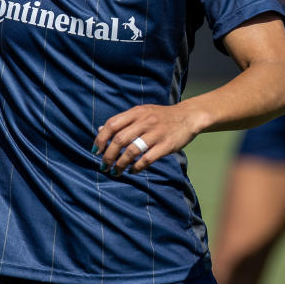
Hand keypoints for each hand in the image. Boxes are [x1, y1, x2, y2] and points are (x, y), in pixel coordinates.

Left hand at [91, 102, 205, 175]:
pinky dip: (136, 167)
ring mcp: (156, 133)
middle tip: (103, 166)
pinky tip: (132, 170)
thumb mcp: (141, 113)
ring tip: (115, 171)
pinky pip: (147, 159)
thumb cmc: (161, 116)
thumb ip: (122, 121)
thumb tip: (100, 131)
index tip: (96, 151)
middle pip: (119, 139)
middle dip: (108, 155)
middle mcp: (145, 121)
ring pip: (132, 151)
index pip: (112, 124)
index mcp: (136, 112)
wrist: (188, 116)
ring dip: (120, 164)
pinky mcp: (166, 145)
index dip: (101, 139)